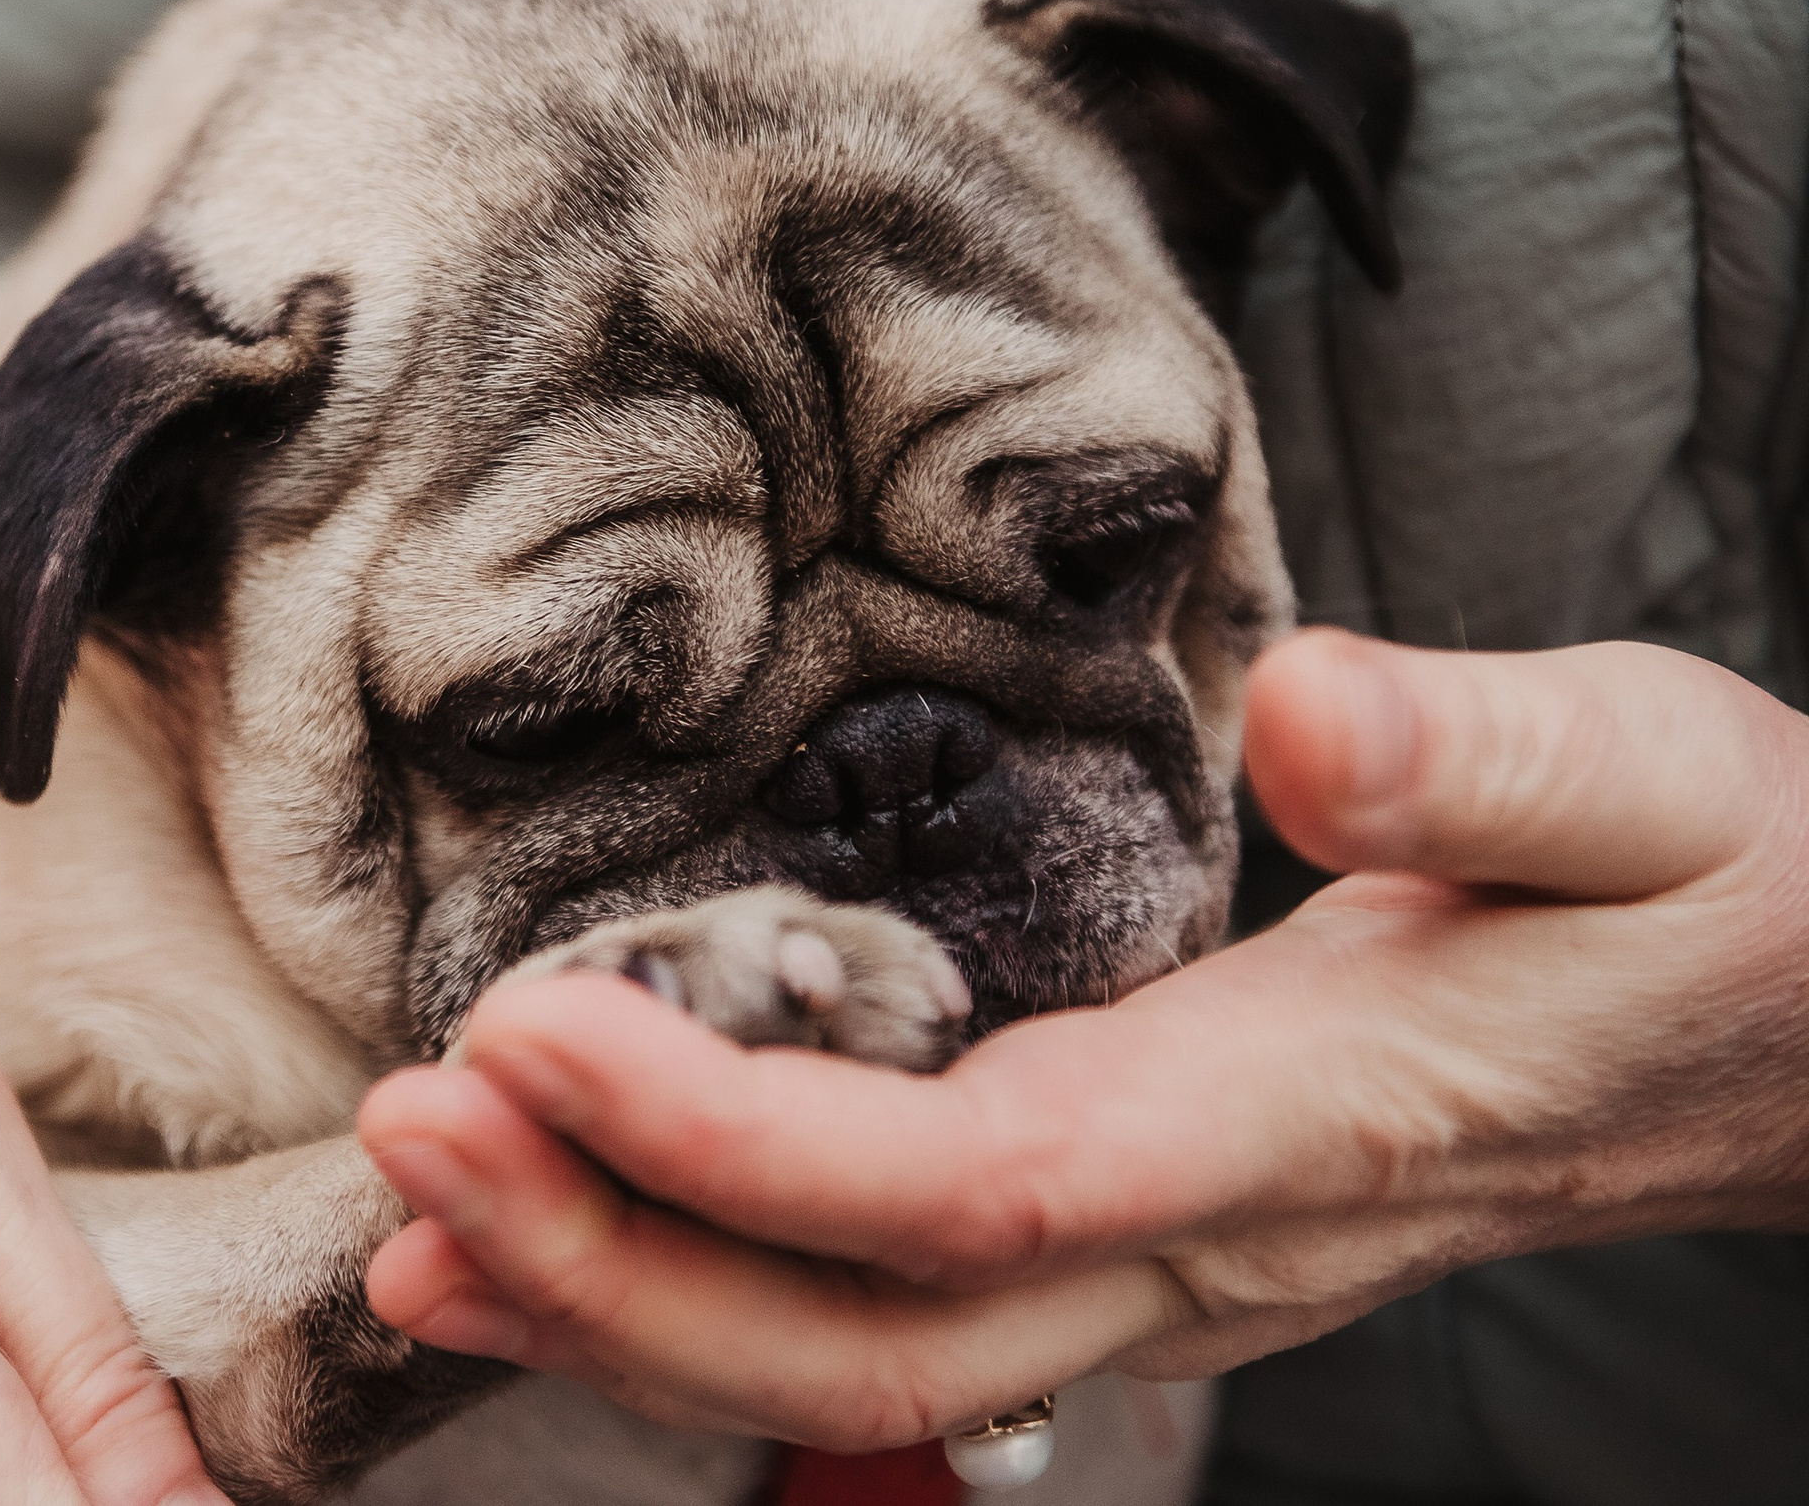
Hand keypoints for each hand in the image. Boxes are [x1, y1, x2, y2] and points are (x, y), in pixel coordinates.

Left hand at [357, 630, 1808, 1447]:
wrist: (1784, 1034)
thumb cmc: (1716, 897)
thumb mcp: (1649, 779)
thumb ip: (1487, 757)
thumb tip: (1316, 709)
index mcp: (1292, 1123)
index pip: (978, 1188)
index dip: (742, 1142)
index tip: (532, 1038)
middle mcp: (1198, 1240)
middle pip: (864, 1335)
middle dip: (611, 1261)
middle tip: (399, 1137)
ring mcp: (1154, 1265)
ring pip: (848, 1361)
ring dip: (612, 1297)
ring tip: (407, 1218)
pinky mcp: (1120, 1230)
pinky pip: (875, 1306)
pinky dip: (692, 1279)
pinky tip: (552, 1237)